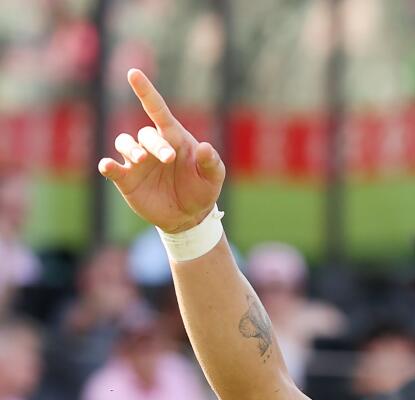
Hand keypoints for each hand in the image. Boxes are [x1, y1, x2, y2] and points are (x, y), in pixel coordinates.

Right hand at [98, 69, 224, 232]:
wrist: (188, 216)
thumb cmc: (202, 189)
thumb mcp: (213, 177)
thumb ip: (211, 163)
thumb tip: (206, 147)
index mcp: (174, 138)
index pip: (157, 109)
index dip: (145, 91)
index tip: (133, 73)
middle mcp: (152, 146)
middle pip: (145, 134)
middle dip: (156, 144)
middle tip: (170, 159)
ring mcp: (137, 161)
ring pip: (123, 143)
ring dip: (130, 149)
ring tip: (141, 159)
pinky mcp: (126, 179)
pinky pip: (112, 168)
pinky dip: (108, 166)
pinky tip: (108, 166)